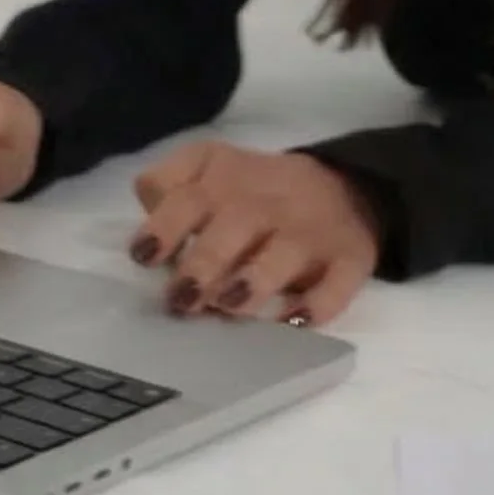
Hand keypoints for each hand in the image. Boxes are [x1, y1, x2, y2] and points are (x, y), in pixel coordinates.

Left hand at [130, 141, 377, 328]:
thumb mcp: (209, 172)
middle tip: (182, 299)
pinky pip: (338, 284)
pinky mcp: (349, 259)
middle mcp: (268, 199)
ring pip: (285, 253)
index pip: (188, 194)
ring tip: (229, 306)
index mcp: (225, 176)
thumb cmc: (254, 192)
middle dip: (204, 263)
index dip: (164, 226)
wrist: (344, 186)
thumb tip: (146, 242)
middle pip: (234, 225)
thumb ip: (170, 194)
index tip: (144, 256)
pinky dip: (316, 306)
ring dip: (255, 281)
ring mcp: (312, 230)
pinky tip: (293, 323)